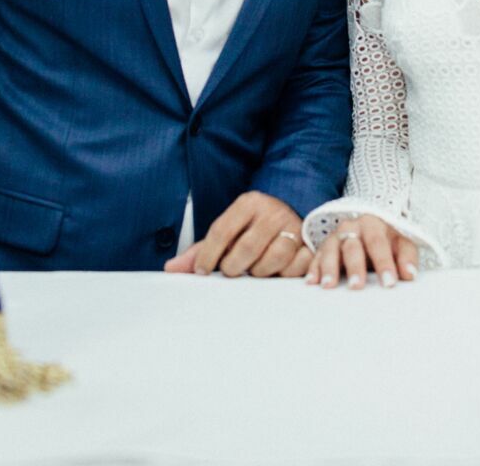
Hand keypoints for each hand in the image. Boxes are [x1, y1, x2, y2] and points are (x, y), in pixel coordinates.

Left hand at [164, 192, 308, 278]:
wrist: (291, 212)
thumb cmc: (252, 228)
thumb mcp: (228, 231)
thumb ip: (201, 250)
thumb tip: (171, 268)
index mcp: (248, 203)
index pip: (221, 230)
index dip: (208, 255)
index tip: (203, 271)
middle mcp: (272, 212)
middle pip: (246, 249)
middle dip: (234, 267)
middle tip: (232, 270)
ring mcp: (292, 228)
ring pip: (272, 260)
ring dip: (259, 271)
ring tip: (254, 269)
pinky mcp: (308, 245)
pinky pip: (295, 268)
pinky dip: (283, 275)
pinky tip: (276, 271)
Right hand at [305, 215, 417, 289]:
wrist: (368, 227)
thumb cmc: (387, 241)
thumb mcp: (401, 243)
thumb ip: (407, 257)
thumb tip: (410, 275)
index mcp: (373, 225)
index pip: (378, 244)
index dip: (384, 263)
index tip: (389, 283)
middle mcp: (351, 227)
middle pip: (352, 246)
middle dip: (355, 267)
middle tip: (357, 287)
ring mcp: (335, 237)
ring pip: (330, 250)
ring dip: (329, 268)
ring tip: (329, 286)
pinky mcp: (322, 248)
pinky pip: (316, 257)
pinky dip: (313, 269)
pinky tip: (311, 282)